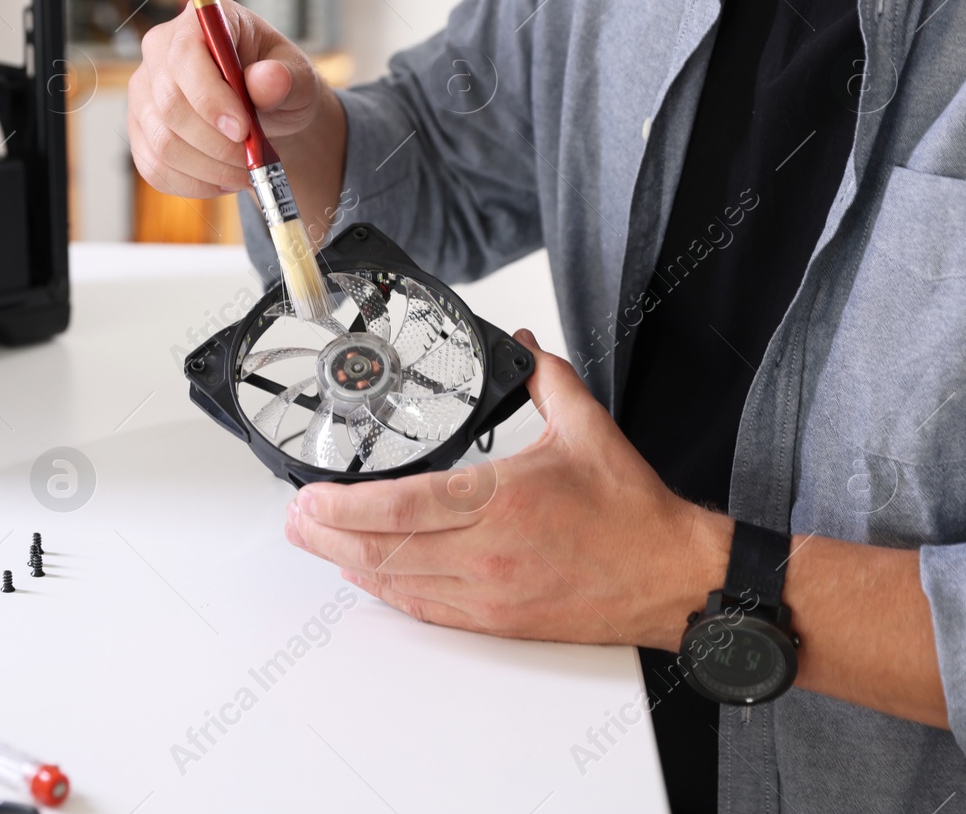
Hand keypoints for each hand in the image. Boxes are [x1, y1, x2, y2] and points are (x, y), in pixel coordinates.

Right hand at [128, 0, 332, 198]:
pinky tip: (222, 179)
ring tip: (245, 171)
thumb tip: (268, 79)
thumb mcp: (297, 76)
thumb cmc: (278, 85)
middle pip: (169, 105)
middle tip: (252, 159)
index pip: (184, 55)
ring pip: (162, 143)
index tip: (243, 130)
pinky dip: (194, 184)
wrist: (266, 112)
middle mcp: (160, 52)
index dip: (210, 98)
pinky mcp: (141, 131)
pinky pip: (155, 168)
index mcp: (199, 23)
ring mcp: (144, 93)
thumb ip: (285, 78)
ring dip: (209, 168)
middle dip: (216, 143)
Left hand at [284, 330, 732, 650]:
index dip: (346, 506)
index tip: (311, 496)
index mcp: (502, 500)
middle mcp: (488, 552)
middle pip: (384, 548)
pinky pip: (426, 609)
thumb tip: (523, 344)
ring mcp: (488, 592)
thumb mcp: (588, 429)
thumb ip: (547, 379)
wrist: (672, 578)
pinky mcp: (497, 620)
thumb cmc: (631, 514)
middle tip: (294, 519)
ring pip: (397, 583)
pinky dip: (387, 592)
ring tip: (313, 541)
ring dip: (347, 563)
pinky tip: (365, 576)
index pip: (403, 505)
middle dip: (327, 534)